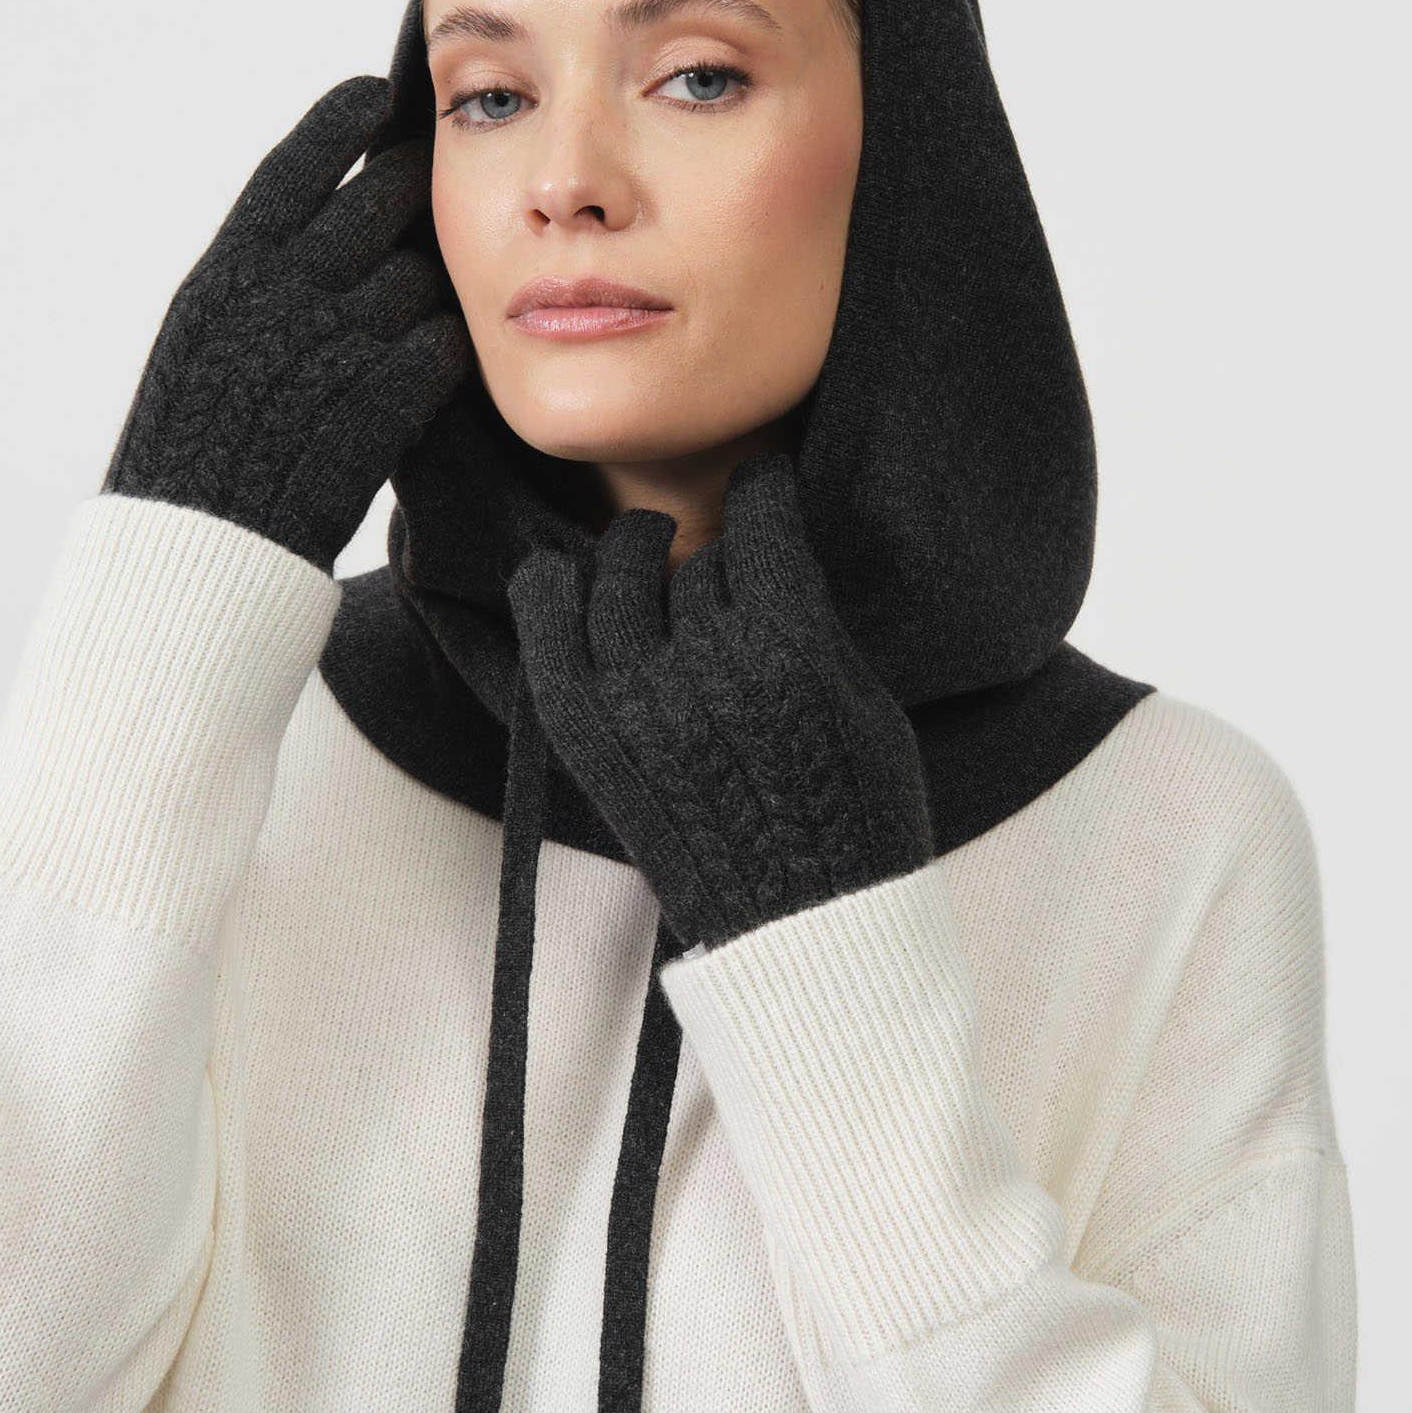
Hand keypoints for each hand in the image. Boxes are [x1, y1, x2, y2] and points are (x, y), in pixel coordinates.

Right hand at [102, 75, 471, 573]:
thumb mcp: (203, 339)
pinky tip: (441, 358)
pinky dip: (445, 349)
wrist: (205, 547)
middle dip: (411, 194)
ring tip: (425, 305)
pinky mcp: (382, 408)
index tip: (378, 93)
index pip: (295, 170)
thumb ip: (260, 275)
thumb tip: (319, 218)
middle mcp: (280, 299)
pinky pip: (440, 350)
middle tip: (430, 187)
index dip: (340, 125)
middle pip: (378, 207)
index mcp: (226, 273)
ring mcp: (334, 351)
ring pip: (421, 280)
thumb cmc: (199, 446)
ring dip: (435, 285)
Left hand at [507, 451, 933, 950]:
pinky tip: (571, 578)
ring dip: (634, 556)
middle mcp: (704, 664)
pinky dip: (552, 589)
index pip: (761, 518)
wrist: (798, 922)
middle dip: (712, 547)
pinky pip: (547, 624)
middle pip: (695, 554)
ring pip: (617, 575)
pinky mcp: (585, 731)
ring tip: (647, 558)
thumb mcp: (864, 697)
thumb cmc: (851, 814)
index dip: (766, 493)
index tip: (766, 490)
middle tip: (717, 556)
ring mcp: (633, 698)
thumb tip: (770, 547)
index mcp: (790, 645)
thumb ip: (813, 615)